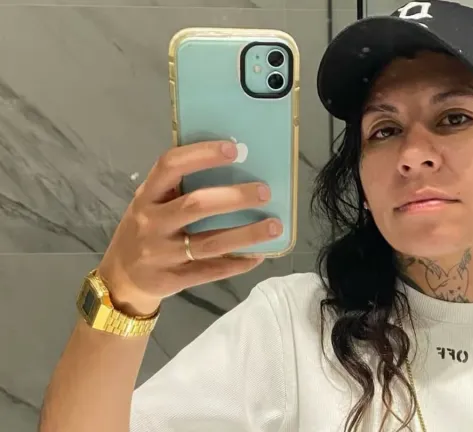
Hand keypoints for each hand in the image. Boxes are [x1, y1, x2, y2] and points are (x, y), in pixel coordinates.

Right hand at [97, 140, 281, 314]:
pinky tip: (259, 255)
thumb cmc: (146, 230)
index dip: (201, 155)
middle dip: (234, 197)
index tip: (233, 149)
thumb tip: (233, 167)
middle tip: (265, 192)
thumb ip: (179, 188)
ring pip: (210, 243)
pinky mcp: (171, 280)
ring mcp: (160, 254)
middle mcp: (151, 222)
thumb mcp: (151, 204)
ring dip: (247, 234)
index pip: (170, 166)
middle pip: (195, 205)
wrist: (120, 278)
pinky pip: (211, 271)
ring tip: (275, 226)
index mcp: (146, 196)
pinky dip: (238, 264)